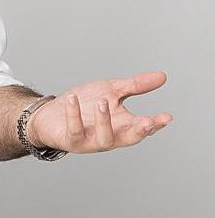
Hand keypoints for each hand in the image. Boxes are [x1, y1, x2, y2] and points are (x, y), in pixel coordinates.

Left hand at [27, 70, 172, 153]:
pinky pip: (75, 130)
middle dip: (139, 131)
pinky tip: (73, 99)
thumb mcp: (110, 90)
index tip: (167, 117)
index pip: (142, 127)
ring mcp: (90, 141)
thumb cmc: (84, 104)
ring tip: (103, 101)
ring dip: (105, 121)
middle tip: (148, 121)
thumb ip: (134, 86)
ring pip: (104, 139)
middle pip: (129, 139)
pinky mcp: (71, 140)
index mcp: (121, 125)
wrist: (51, 113)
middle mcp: (109, 136)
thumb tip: (162, 76)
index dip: (155, 124)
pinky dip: (74, 115)